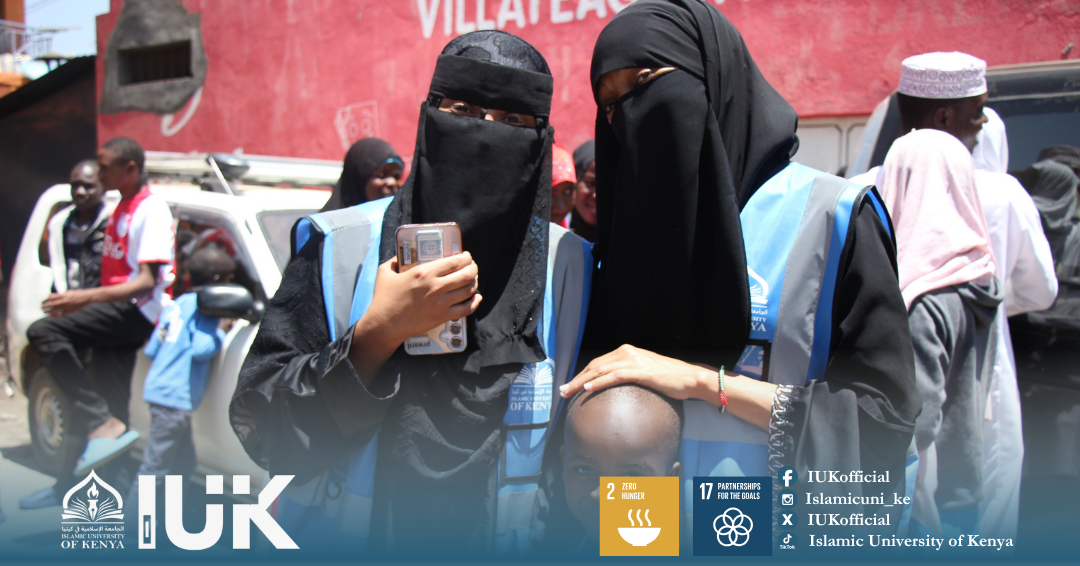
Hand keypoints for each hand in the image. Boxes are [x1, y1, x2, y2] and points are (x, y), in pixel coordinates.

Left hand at [42, 290, 95, 317]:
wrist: (88, 297)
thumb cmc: (78, 293)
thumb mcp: (69, 292)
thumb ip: (62, 294)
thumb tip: (55, 296)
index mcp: (63, 295)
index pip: (51, 297)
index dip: (46, 299)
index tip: (43, 301)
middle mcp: (64, 301)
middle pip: (50, 304)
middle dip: (44, 306)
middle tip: (41, 307)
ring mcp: (66, 307)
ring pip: (54, 310)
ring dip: (47, 311)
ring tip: (44, 312)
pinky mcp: (69, 311)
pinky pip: (59, 315)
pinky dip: (54, 316)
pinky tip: (51, 316)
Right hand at [361, 253, 481, 346]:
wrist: (385, 324)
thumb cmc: (384, 299)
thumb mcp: (385, 273)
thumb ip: (394, 261)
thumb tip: (399, 257)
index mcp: (424, 272)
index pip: (454, 261)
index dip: (465, 257)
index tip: (466, 256)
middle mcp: (436, 286)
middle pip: (466, 274)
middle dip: (473, 268)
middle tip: (472, 266)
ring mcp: (441, 303)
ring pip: (469, 290)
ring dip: (474, 282)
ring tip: (472, 279)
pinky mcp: (443, 317)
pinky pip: (467, 309)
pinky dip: (475, 302)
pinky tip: (476, 298)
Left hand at [560, 344, 711, 400]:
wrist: (689, 378)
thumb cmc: (669, 379)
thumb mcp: (645, 372)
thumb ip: (629, 374)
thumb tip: (614, 385)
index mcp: (627, 352)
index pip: (598, 362)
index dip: (581, 374)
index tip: (570, 386)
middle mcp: (627, 352)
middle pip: (594, 365)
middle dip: (576, 379)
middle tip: (562, 391)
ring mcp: (633, 360)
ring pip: (600, 370)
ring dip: (581, 382)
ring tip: (568, 392)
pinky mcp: (640, 370)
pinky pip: (614, 376)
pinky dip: (598, 382)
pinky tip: (587, 389)